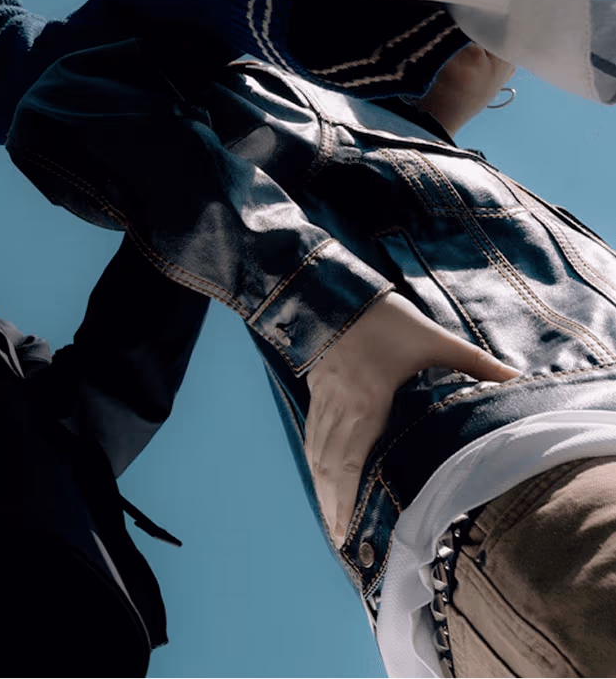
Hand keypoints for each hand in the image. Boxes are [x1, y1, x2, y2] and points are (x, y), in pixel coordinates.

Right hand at [305, 292, 517, 546]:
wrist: (334, 290)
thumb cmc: (384, 318)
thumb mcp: (433, 338)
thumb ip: (473, 362)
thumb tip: (516, 377)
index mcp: (366, 403)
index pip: (349, 463)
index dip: (344, 500)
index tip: (345, 531)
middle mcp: (340, 407)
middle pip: (328, 466)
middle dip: (331, 504)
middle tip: (337, 538)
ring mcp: (324, 398)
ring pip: (316, 451)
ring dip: (320, 486)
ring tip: (328, 516)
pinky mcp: (317, 387)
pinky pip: (313, 432)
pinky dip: (315, 458)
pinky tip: (320, 470)